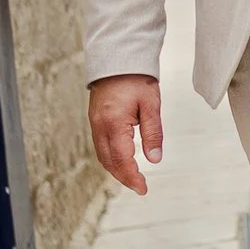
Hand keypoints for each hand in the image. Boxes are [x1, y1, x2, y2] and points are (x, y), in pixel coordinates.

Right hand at [89, 75, 163, 194]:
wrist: (118, 60)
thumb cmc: (136, 79)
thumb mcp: (151, 105)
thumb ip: (153, 133)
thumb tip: (154, 159)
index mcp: (114, 123)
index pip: (122, 159)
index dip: (132, 177)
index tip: (143, 188)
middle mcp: (100, 127)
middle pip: (109, 162)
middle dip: (124, 177)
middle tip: (140, 187)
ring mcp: (95, 124)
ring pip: (103, 156)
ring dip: (116, 170)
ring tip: (133, 178)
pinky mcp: (95, 121)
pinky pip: (100, 146)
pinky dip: (111, 158)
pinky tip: (122, 161)